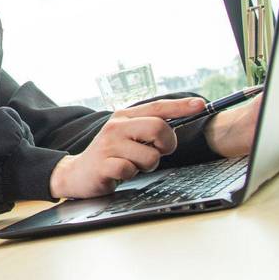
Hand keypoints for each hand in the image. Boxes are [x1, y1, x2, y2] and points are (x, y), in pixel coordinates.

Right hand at [49, 97, 204, 199]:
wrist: (77, 173)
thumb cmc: (111, 154)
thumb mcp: (127, 135)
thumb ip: (148, 128)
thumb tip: (179, 121)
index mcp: (124, 116)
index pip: (157, 107)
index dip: (181, 106)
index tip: (201, 104)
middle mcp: (116, 126)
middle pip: (159, 128)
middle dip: (167, 144)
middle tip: (158, 152)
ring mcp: (109, 145)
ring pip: (151, 156)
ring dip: (147, 166)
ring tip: (133, 165)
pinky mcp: (104, 164)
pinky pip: (132, 170)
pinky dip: (131, 174)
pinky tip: (119, 173)